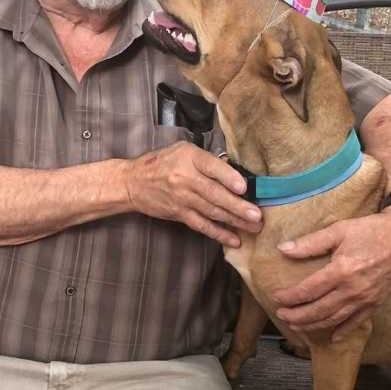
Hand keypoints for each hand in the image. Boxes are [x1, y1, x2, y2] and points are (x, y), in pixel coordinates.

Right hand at [125, 142, 262, 246]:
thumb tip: (234, 172)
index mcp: (189, 158)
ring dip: (235, 221)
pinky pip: (202, 225)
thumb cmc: (161, 163)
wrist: (133, 182)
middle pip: (215, 194)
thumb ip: (206, 160)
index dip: (228, 177)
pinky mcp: (179, 214)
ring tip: (253, 226)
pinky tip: (233, 239)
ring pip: (212, 212)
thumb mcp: (182, 150)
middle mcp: (186, 178)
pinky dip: (218, 233)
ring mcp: (182, 199)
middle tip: (257, 215)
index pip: (211, 167)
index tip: (243, 187)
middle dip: (238, 207)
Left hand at [272, 206, 390, 339]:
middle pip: (318, 310)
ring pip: (334, 319)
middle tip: (281, 316)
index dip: (289, 297)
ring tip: (297, 326)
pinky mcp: (376, 303)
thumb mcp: (339, 230)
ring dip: (313, 325)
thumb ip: (310, 243)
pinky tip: (332, 337)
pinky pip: (357, 322)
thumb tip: (283, 249)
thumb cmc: (372, 230)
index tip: (276, 297)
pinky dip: (343, 332)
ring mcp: (365, 299)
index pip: (308, 290)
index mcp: (341, 271)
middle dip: (297, 316)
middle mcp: (352, 290)